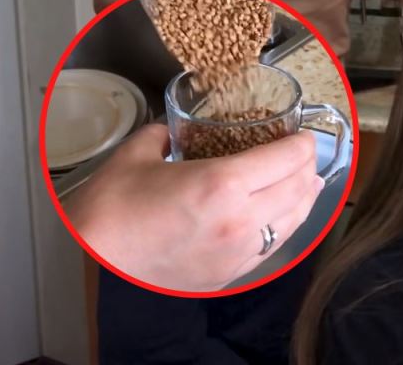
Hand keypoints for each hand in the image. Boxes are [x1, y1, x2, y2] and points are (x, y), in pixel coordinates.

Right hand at [64, 124, 324, 291]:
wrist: (92, 265)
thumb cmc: (109, 212)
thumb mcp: (138, 155)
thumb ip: (165, 134)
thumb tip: (174, 128)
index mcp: (222, 185)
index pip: (287, 159)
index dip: (303, 144)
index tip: (304, 135)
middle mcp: (241, 221)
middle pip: (299, 188)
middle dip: (309, 166)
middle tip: (306, 153)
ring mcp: (238, 252)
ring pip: (293, 221)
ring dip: (305, 198)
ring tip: (308, 181)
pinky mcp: (230, 274)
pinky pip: (273, 247)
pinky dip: (286, 226)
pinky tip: (284, 215)